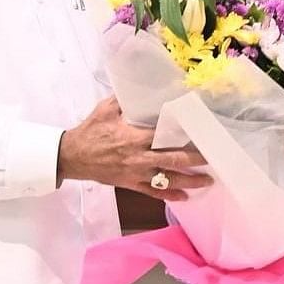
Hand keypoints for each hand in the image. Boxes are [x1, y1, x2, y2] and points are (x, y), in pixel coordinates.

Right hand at [58, 97, 212, 200]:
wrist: (72, 156)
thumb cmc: (90, 131)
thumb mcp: (106, 109)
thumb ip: (125, 99)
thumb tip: (140, 86)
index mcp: (134, 137)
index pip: (165, 136)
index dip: (184, 135)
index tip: (201, 132)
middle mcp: (139, 157)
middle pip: (172, 160)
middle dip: (194, 160)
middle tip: (212, 158)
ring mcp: (136, 173)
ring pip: (167, 180)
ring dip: (188, 181)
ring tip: (207, 181)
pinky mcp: (130, 184)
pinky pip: (153, 192)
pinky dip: (169, 196)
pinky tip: (184, 197)